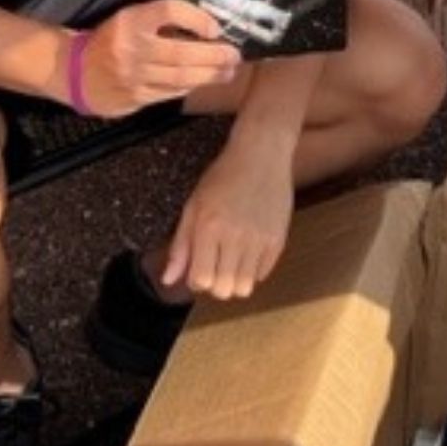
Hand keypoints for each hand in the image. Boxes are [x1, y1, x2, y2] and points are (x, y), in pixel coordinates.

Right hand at [78, 0, 241, 117]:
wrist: (78, 72)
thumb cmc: (111, 40)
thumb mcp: (130, 18)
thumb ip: (161, 19)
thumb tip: (205, 21)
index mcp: (130, 20)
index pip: (168, 10)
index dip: (196, 17)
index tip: (215, 27)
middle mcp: (131, 47)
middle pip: (181, 52)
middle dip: (214, 55)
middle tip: (234, 55)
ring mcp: (134, 76)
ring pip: (180, 77)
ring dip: (210, 75)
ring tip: (228, 71)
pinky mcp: (136, 97)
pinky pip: (171, 92)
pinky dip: (191, 86)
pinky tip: (204, 81)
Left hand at [161, 133, 294, 299]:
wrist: (261, 155)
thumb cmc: (223, 177)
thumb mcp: (193, 206)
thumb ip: (180, 246)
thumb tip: (168, 280)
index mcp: (209, 227)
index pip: (201, 280)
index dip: (196, 280)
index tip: (198, 267)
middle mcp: (235, 236)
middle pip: (224, 290)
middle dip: (215, 283)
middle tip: (215, 264)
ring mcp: (259, 240)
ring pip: (245, 288)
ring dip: (235, 280)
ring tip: (232, 259)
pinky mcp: (278, 241)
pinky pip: (263, 275)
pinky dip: (253, 270)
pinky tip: (248, 249)